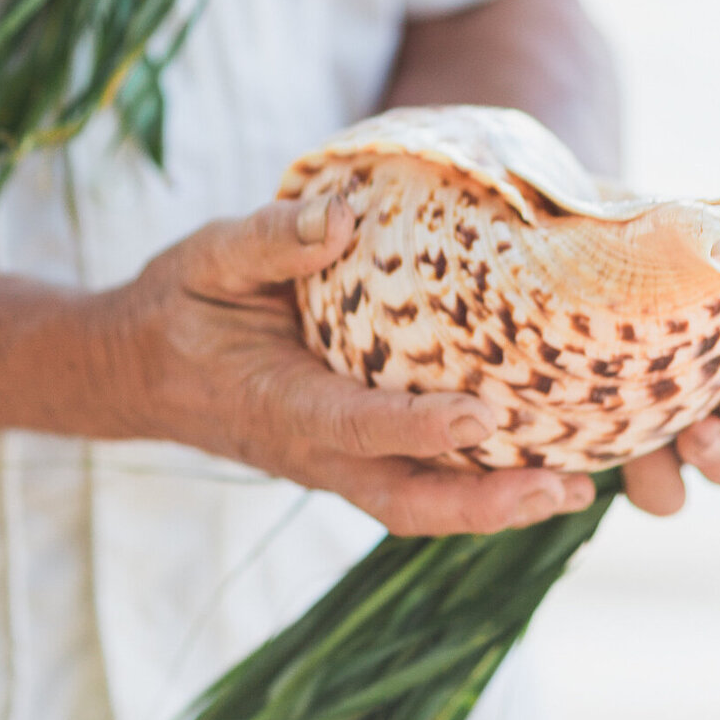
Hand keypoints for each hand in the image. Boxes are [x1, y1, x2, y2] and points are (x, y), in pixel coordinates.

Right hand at [100, 197, 594, 537]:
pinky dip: (481, 484)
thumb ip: (272, 239)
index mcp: (276, 402)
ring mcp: (335, 464)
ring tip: (580, 488)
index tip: (480, 413)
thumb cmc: (180, 305)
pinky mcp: (354, 458)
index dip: (416, 426)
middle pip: (406, 501)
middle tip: (564, 489)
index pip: (354, 424)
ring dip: (497, 505)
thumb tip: (346, 214)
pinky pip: (423, 484)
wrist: (140, 369)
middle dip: (484, 504)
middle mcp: (313, 450)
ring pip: (422, 504)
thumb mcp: (209, 256)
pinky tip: (545, 464)